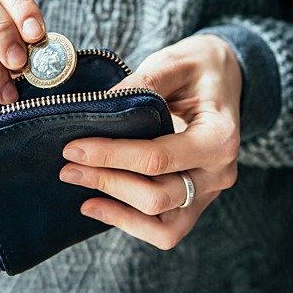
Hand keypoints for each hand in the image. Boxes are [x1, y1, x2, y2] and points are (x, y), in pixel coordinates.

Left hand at [59, 35, 241, 248]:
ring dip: (116, 208)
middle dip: (107, 182)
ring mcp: (208, 192)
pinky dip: (129, 222)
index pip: (158, 158)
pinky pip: (165, 229)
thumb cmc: (200, 68)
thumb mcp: (174, 63)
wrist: (224, 78)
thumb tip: (99, 107)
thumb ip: (143, 83)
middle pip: (157, 196)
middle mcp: (218, 173)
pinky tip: (97, 205)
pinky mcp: (195, 201)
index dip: (111, 156)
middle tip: (68, 166)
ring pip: (162, 225)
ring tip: (80, 188)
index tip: (74, 148)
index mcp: (219, 138)